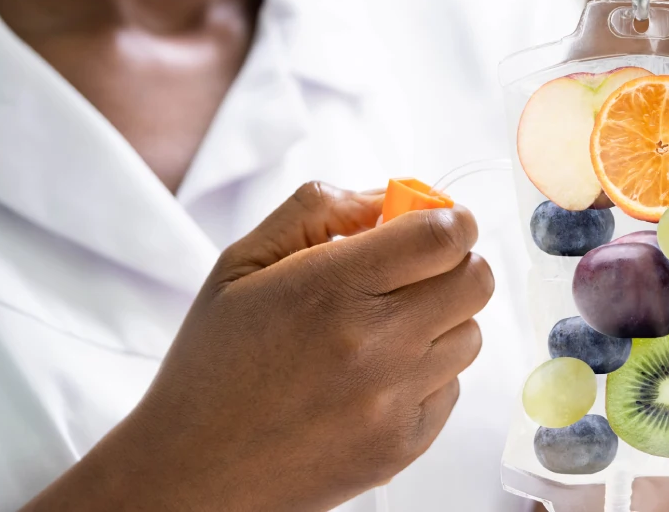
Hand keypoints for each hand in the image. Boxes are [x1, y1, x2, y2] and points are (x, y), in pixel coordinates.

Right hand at [24, 183, 491, 510]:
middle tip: (419, 270)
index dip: (452, 220)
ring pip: (471, 334)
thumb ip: (317, 209)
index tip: (436, 224)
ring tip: (386, 330)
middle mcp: (375, 344)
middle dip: (456, 263)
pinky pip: (452, 387)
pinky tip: (376, 378)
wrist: (191, 471)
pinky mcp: (404, 444)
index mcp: (333, 288)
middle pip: (477, 280)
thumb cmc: (213, 362)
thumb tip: (387, 198)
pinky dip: (427, 374)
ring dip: (443, 321)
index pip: (446, 235)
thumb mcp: (242, 263)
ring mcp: (394, 400)